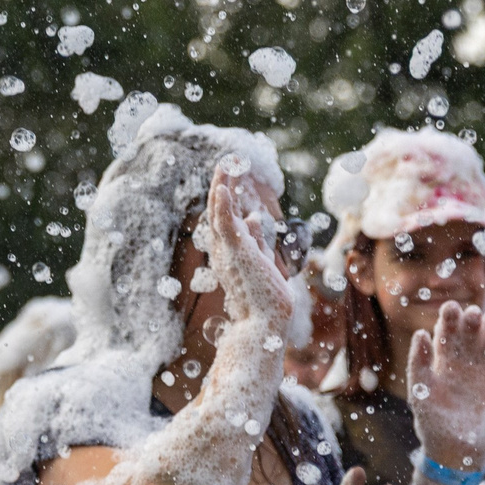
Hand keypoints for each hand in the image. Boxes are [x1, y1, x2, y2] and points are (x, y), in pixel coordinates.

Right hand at [205, 158, 295, 339]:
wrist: (264, 325)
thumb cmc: (265, 300)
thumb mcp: (262, 263)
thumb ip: (256, 240)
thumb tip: (253, 216)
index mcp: (229, 252)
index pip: (226, 218)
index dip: (227, 196)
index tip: (232, 176)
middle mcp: (223, 249)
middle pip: (219, 210)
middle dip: (223, 183)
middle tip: (228, 160)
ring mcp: (227, 251)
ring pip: (219, 212)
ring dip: (222, 185)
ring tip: (226, 162)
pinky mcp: (235, 253)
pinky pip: (223, 224)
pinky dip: (221, 205)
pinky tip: (222, 186)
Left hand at [408, 303, 484, 471]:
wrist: (455, 450)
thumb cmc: (431, 420)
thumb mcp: (420, 390)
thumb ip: (419, 362)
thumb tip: (420, 333)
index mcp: (441, 364)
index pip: (446, 335)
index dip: (449, 320)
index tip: (452, 306)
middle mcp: (463, 366)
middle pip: (470, 337)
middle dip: (472, 322)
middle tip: (474, 312)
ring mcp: (483, 376)